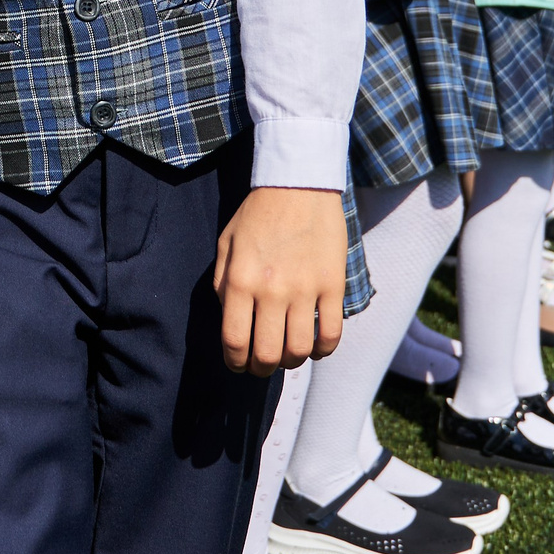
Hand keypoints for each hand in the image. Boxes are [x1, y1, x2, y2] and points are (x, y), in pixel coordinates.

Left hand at [213, 187, 346, 374]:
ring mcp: (304, 289)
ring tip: (288, 353)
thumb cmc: (257, 215)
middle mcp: (270, 290)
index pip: (234, 340)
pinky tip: (316, 346)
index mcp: (238, 281)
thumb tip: (231, 320)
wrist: (298, 184)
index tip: (239, 364)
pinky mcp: (332, 285)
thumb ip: (221, 284)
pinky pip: (331, 334)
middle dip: (261, 368)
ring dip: (292, 360)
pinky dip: (323, 350)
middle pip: (267, 354)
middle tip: (263, 365)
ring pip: (300, 350)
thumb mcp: (226, 244)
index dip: (235, 362)